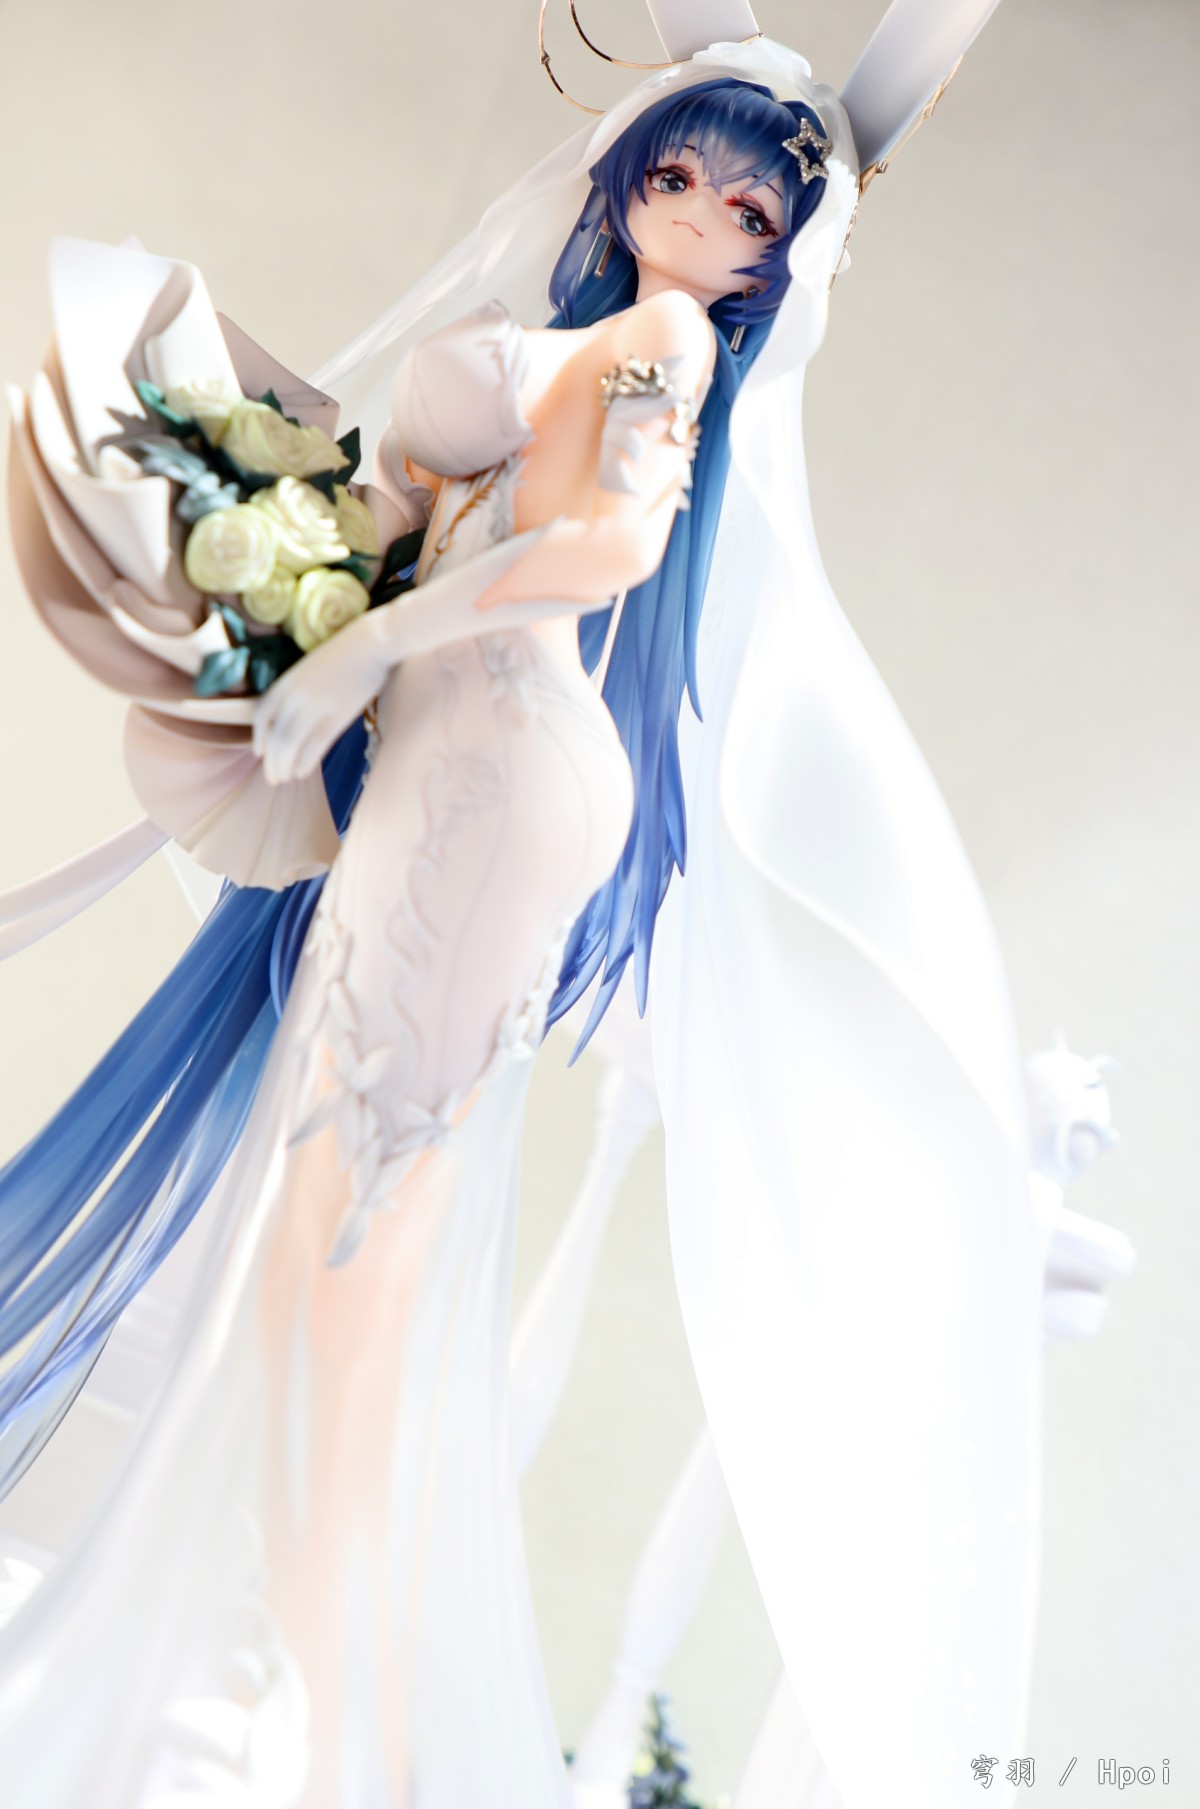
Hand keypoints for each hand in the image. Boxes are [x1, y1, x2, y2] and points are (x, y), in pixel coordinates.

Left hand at [252, 623, 389, 784]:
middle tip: (272, 778)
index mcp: (286, 682)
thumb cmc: (344, 654)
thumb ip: (296, 690)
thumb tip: (290, 717)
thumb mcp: (309, 667)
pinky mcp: (337, 717)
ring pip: (290, 745)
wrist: (371, 644)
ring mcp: (315, 708)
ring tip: (286, 778)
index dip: (258, 737)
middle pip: (274, 737)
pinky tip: (302, 772)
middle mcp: (295, 697)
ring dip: (284, 767)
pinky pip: (315, 747)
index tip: (259, 753)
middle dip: (271, 762)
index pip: (260, 714)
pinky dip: (305, 763)